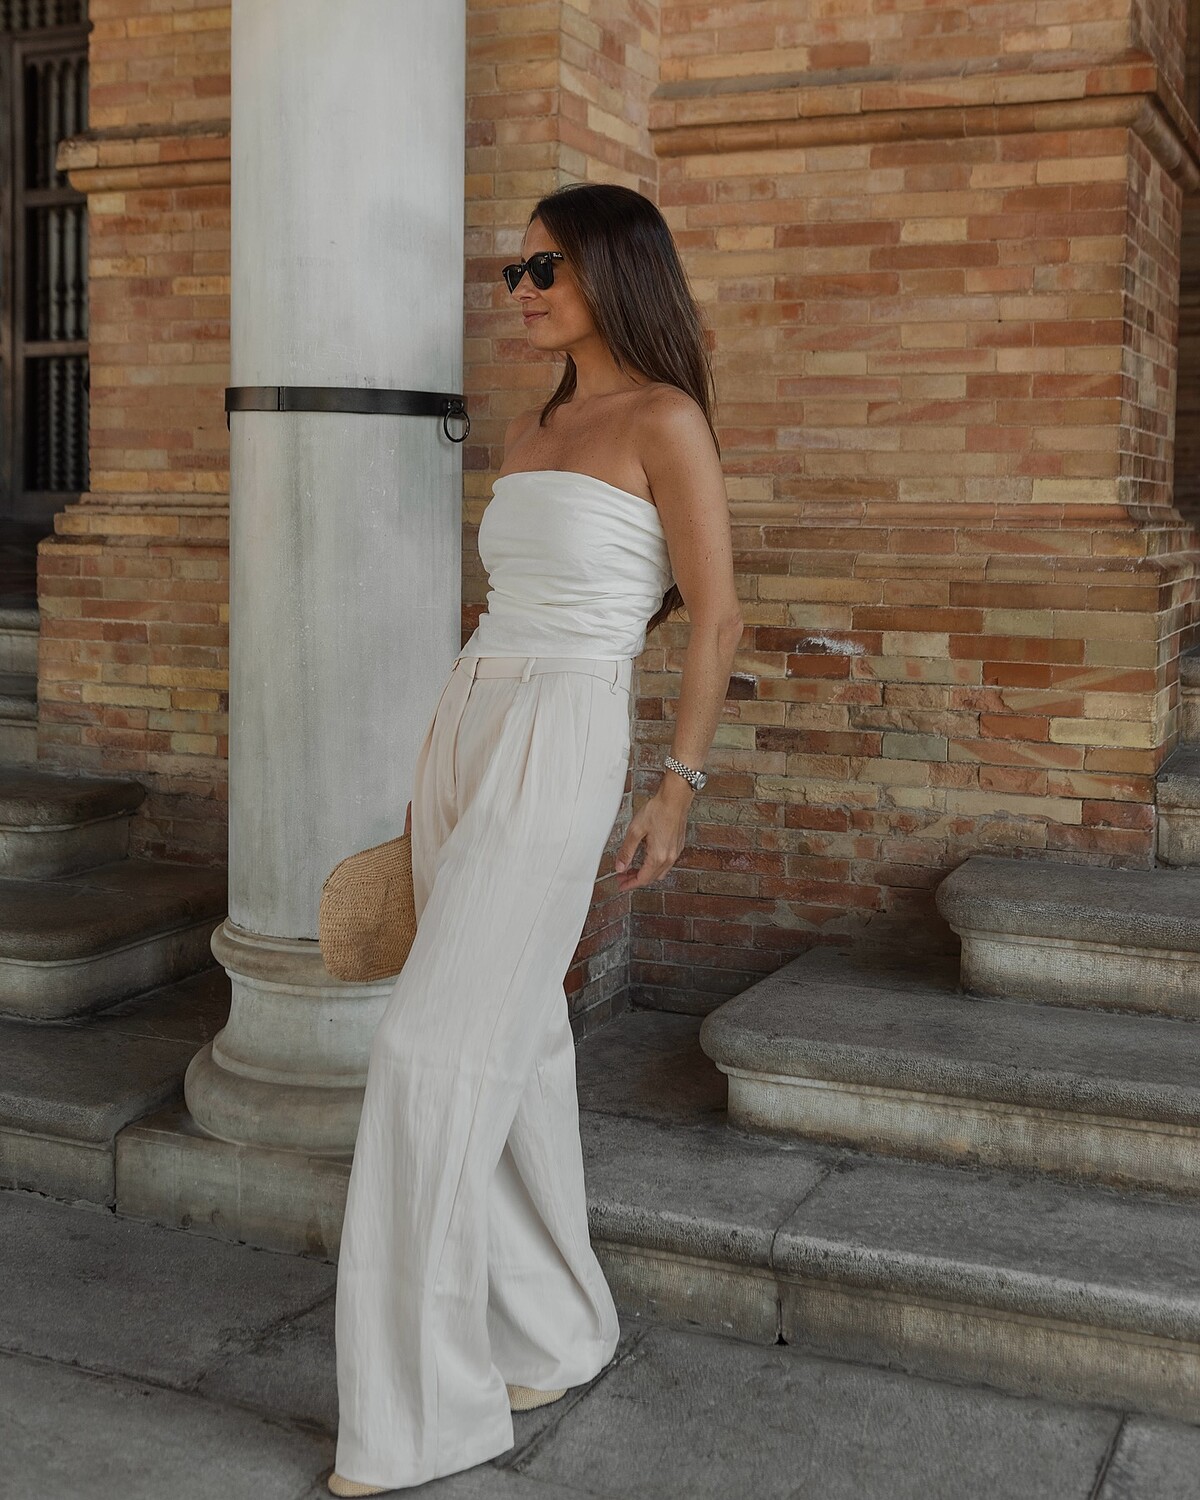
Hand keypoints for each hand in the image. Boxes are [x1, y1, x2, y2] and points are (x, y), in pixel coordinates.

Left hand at [613, 777, 691, 891]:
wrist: (675, 799)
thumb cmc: (658, 810)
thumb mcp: (635, 831)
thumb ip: (626, 851)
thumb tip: (620, 866)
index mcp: (658, 856)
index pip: (642, 879)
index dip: (629, 884)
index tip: (621, 885)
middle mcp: (669, 857)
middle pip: (651, 878)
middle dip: (636, 879)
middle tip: (623, 876)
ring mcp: (675, 852)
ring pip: (660, 872)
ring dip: (646, 873)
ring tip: (632, 868)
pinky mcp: (678, 846)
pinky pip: (666, 864)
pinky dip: (654, 866)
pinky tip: (646, 858)